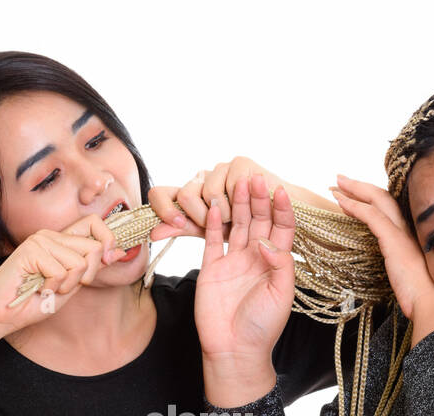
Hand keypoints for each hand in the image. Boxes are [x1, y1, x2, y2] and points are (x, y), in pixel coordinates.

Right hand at [0, 213, 125, 335]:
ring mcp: (40, 240)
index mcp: (60, 241)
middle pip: (93, 247)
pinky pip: (61, 271)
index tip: (107, 261)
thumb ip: (90, 269)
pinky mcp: (31, 250)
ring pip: (79, 262)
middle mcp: (50, 236)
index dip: (108, 241)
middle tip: (65, 288)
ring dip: (67, 285)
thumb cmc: (31, 303)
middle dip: (88, 275)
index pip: (94, 223)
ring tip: (47, 289)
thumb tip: (118, 252)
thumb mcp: (69, 287)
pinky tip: (37, 289)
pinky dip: (52, 288)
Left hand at [147, 157, 288, 242]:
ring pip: (204, 194)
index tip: (177, 224)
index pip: (160, 193)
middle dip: (199, 218)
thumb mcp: (209, 232)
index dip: (162, 209)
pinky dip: (236, 207)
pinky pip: (225, 190)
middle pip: (182, 195)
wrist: (281, 224)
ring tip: (238, 218)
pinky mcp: (239, 164)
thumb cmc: (246, 230)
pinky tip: (249, 207)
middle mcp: (202, 177)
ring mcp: (220, 168)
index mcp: (191, 192)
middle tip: (218, 226)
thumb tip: (152, 232)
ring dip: (222, 216)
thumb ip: (181, 228)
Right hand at [194, 174, 295, 405]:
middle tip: (256, 177)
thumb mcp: (281, 295)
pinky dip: (212, 222)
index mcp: (276, 263)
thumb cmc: (262, 326)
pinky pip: (211, 240)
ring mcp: (232, 261)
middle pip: (258, 220)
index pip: (282, 228)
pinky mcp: (211, 268)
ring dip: (238, 204)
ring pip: (236, 225)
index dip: (282, 209)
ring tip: (238, 182)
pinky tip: (214, 204)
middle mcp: (255, 258)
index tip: (280, 191)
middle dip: (259, 198)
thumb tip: (267, 239)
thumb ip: (280, 264)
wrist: (234, 350)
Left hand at [329, 174, 433, 322]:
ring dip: (353, 190)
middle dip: (359, 186)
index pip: (389, 205)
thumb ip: (400, 261)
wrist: (432, 302)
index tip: (351, 192)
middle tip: (339, 180)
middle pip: (382, 196)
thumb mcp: (409, 272)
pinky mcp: (394, 240)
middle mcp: (409, 226)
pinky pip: (371, 216)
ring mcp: (402, 231)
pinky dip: (354, 206)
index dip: (370, 195)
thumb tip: (393, 265)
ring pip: (376, 200)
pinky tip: (341, 202)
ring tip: (335, 185)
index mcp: (412, 231)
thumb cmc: (422, 293)